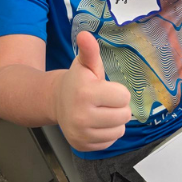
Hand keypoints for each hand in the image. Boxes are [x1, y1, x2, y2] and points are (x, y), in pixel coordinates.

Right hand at [53, 31, 130, 151]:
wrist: (56, 101)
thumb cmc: (77, 81)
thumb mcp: (85, 64)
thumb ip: (89, 50)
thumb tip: (85, 34)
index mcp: (85, 93)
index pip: (124, 97)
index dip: (118, 91)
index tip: (105, 88)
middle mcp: (81, 116)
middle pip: (124, 115)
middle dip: (118, 106)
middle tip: (104, 101)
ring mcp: (81, 134)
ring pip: (119, 130)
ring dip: (114, 121)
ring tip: (101, 111)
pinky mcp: (82, 146)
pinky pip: (110, 142)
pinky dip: (107, 133)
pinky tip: (96, 123)